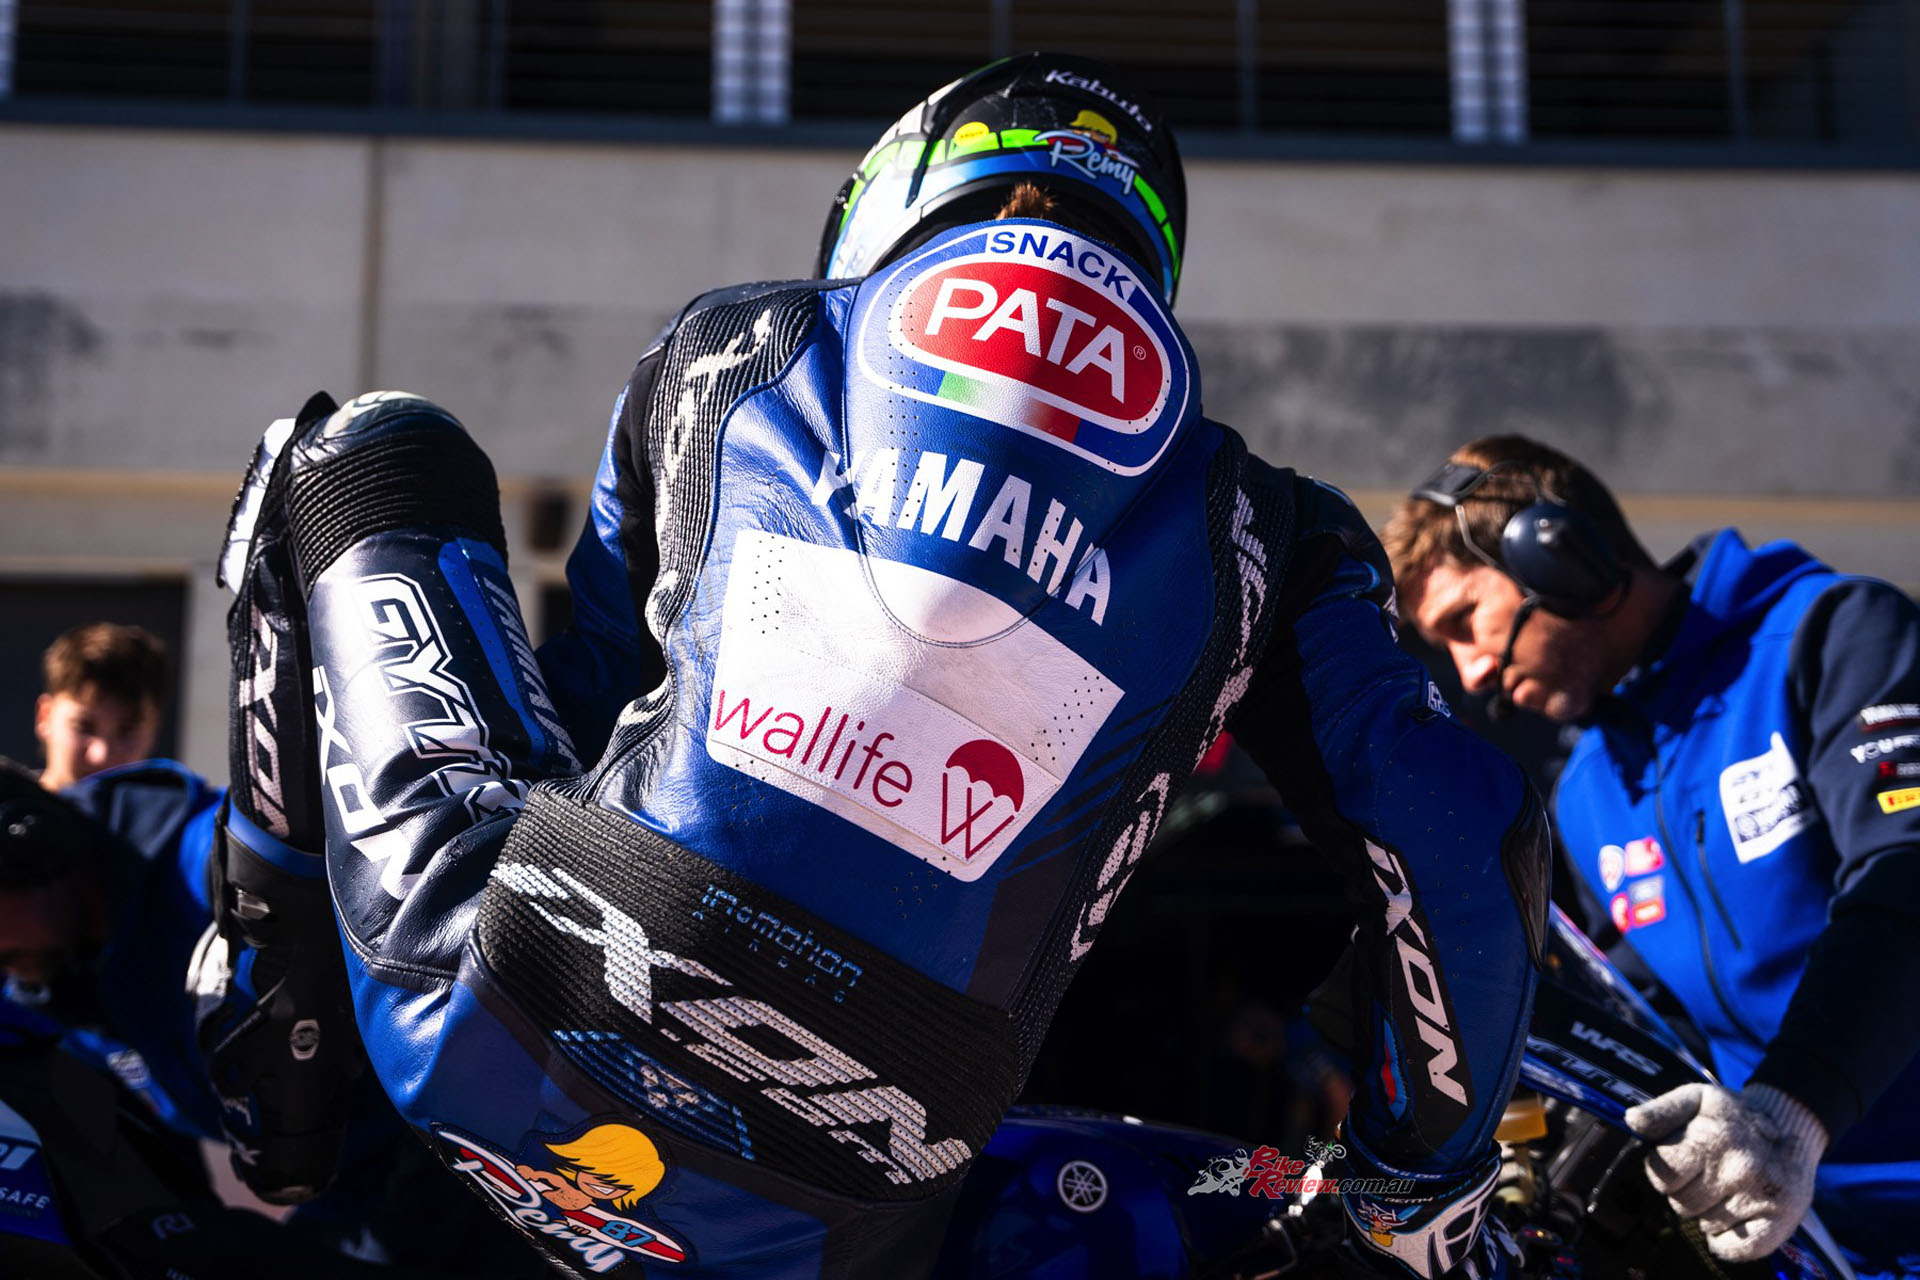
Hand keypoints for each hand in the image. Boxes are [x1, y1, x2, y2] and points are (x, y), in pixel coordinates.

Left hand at [1625, 1082, 1826, 1262]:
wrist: (1789, 1122)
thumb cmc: (1732, 1115)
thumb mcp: (1694, 1098)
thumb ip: (1659, 1111)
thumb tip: (1632, 1121)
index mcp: (1713, 1138)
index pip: (1662, 1175)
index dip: (1664, 1170)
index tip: (1680, 1161)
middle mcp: (1739, 1169)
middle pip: (1682, 1203)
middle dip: (1685, 1190)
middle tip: (1705, 1173)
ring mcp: (1762, 1196)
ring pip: (1707, 1225)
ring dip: (1708, 1211)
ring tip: (1724, 1187)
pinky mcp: (1782, 1219)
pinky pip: (1738, 1250)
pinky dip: (1729, 1241)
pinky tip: (1733, 1216)